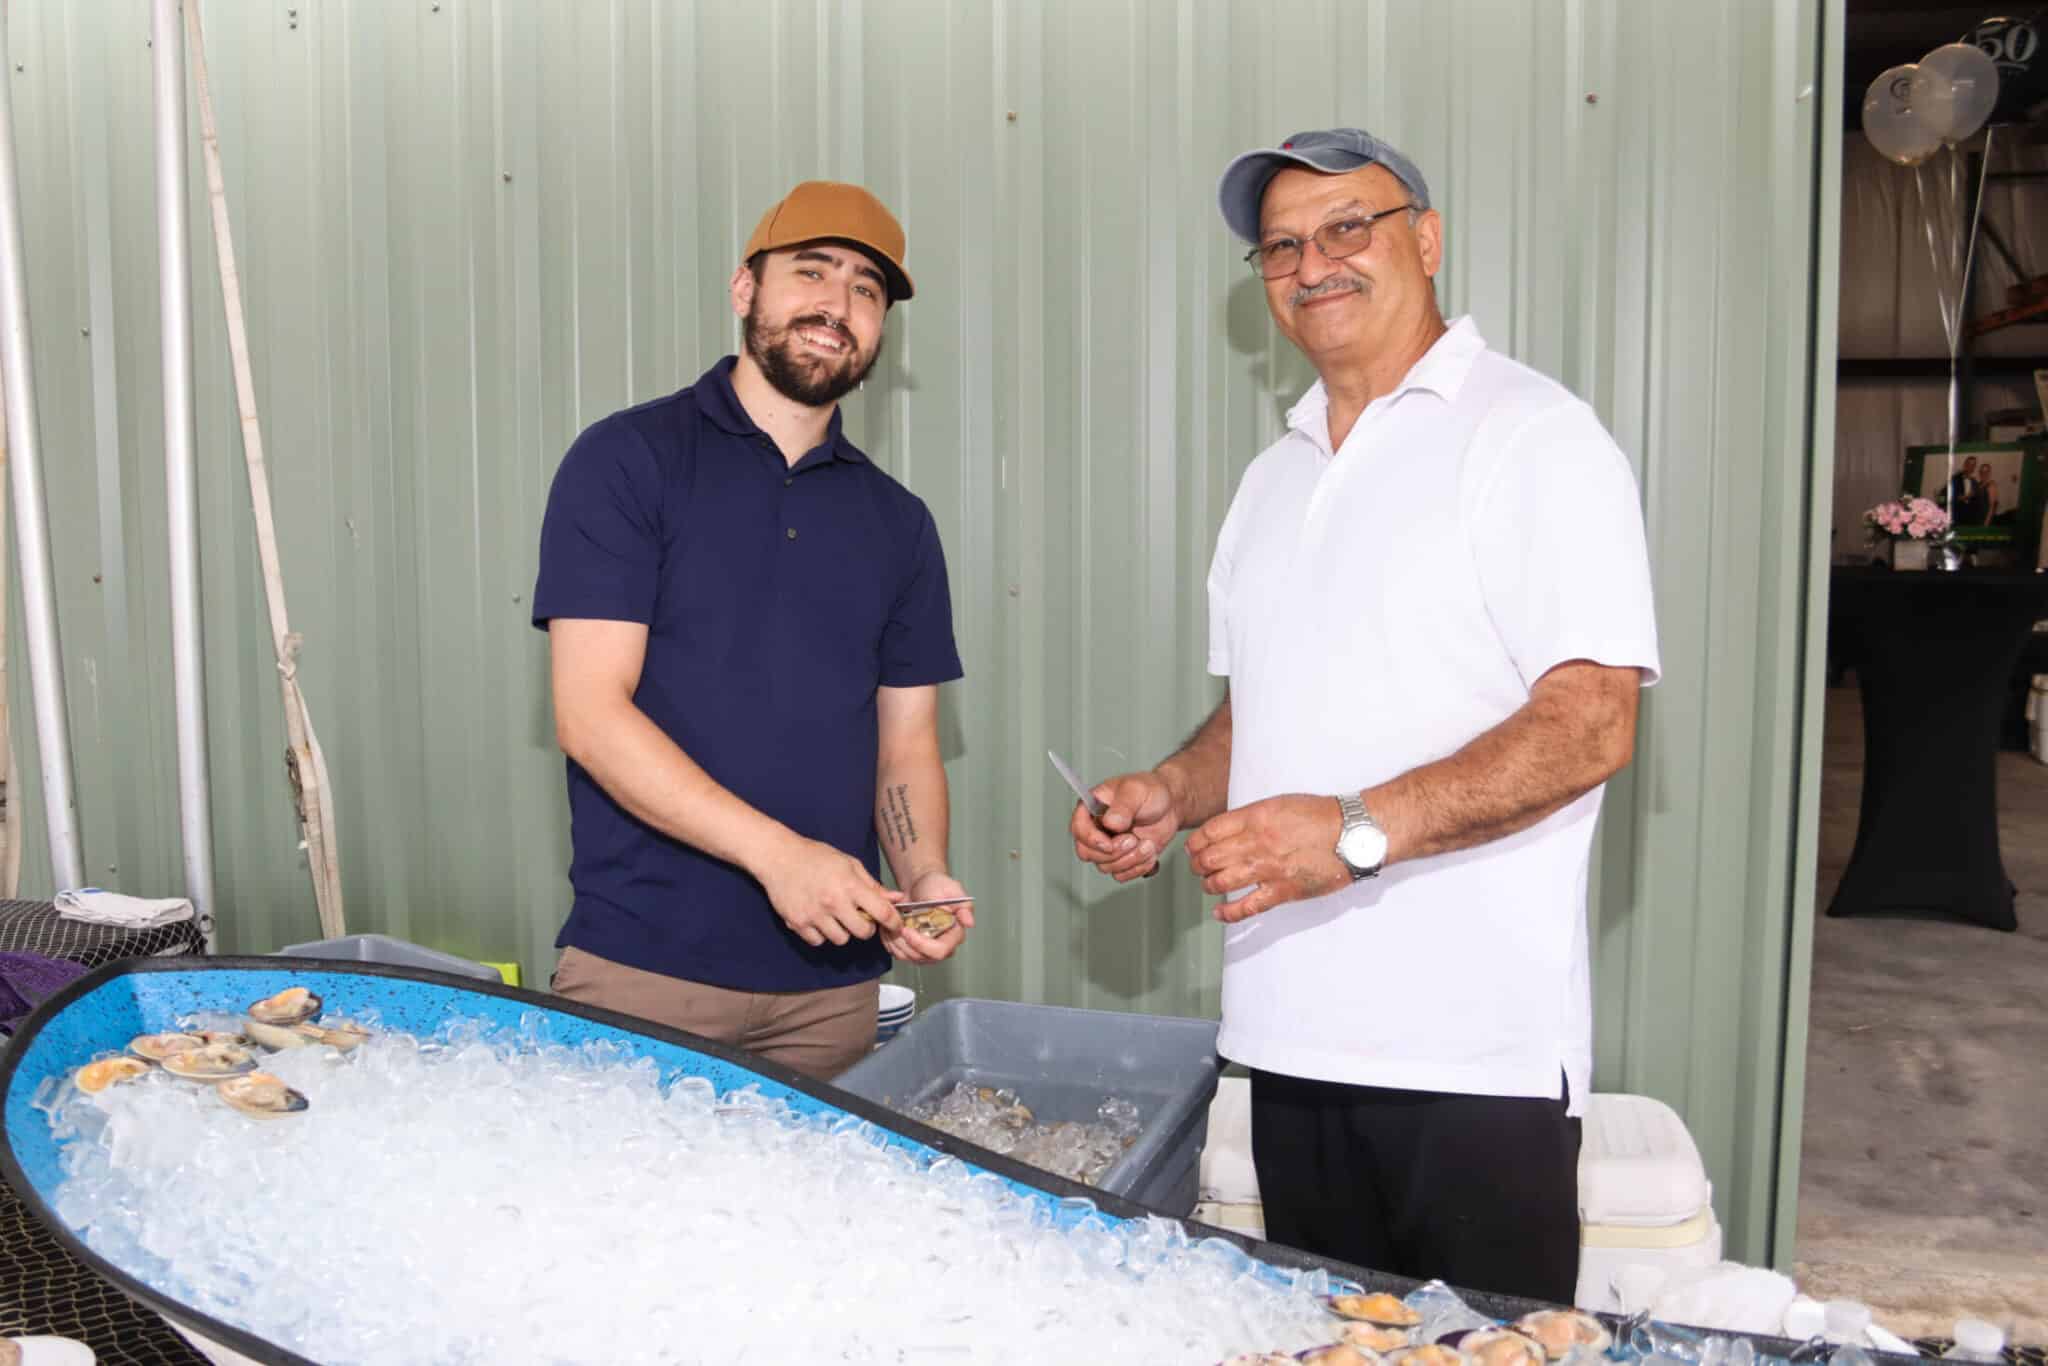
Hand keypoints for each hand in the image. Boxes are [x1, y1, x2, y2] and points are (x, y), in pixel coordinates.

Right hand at [755, 834, 903, 947]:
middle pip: (863, 932)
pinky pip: (818, 941)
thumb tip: (898, 898)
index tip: (896, 925)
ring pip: (841, 940)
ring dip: (842, 931)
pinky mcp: (797, 923)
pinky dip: (821, 934)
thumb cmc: (817, 857)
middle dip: (866, 927)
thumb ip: (873, 885)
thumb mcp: (849, 864)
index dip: (894, 922)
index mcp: (850, 885)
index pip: (882, 912)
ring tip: (835, 916)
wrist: (779, 857)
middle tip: (860, 918)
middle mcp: (833, 902)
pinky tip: (818, 918)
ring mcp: (814, 915)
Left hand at [883, 871, 972, 964]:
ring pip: (908, 958)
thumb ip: (963, 906)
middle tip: (894, 927)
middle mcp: (942, 945)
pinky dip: (890, 942)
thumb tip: (969, 922)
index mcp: (954, 934)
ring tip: (889, 925)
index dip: (921, 945)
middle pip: (922, 958)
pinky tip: (889, 928)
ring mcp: (927, 950)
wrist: (922, 885)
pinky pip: (899, 954)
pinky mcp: (914, 949)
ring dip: (895, 942)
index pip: (940, 951)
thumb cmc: (937, 886)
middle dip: (904, 943)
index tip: (907, 930)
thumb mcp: (952, 890)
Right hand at [1070, 771, 1179, 881]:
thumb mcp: (1136, 791)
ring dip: (1131, 859)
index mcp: (1092, 807)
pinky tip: (1149, 853)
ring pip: (1106, 866)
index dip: (1091, 840)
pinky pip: (1121, 874)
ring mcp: (1108, 846)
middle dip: (1114, 852)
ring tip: (1148, 844)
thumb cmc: (1150, 791)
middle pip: (1088, 853)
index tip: (1109, 843)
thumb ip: (1122, 805)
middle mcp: (1096, 828)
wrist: (1170, 806)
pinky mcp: (1121, 858)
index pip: (1078, 828)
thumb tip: (1110, 822)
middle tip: (1133, 840)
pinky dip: (1138, 867)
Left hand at [1185, 794, 1347, 922]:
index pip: (1210, 832)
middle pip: (1210, 858)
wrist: (1352, 833)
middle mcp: (1257, 843)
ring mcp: (1269, 869)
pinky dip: (1228, 913)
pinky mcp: (1283, 891)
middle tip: (1197, 868)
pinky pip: (1247, 907)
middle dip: (1197, 865)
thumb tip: (1230, 829)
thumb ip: (1252, 816)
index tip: (1192, 848)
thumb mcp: (1280, 803)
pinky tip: (1219, 913)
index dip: (1195, 843)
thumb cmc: (1321, 816)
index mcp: (1256, 818)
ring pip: (1222, 882)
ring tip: (1208, 885)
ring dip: (1209, 885)